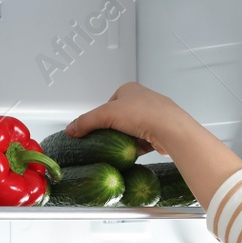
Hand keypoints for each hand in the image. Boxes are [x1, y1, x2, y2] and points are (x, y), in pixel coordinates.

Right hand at [66, 82, 191, 155]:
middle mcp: (141, 100)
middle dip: (112, 131)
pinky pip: (140, 142)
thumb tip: (71, 129)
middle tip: (106, 140)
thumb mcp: (106, 115)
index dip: (99, 118)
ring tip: (119, 147)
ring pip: (129, 131)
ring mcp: (151, 116)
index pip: (107, 105)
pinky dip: (134, 148)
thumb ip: (86, 122)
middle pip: (118, 119)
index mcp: (129, 89)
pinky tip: (131, 153)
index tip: (94, 129)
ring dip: (123, 140)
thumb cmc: (144, 113)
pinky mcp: (158, 132)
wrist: (170, 129)